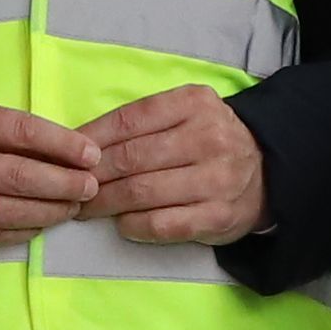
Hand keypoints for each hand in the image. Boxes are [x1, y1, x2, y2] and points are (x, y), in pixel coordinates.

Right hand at [0, 95, 106, 245]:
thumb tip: (56, 146)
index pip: (20, 131)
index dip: (62, 144)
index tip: (91, 153)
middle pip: (21, 175)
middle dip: (65, 183)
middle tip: (91, 185)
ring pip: (10, 209)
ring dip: (50, 210)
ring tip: (73, 206)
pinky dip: (23, 230)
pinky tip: (42, 224)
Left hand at [83, 85, 267, 249]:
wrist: (266, 172)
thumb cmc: (208, 141)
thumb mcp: (183, 114)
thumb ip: (140, 123)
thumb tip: (78, 143)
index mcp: (194, 104)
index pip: (129, 120)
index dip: (90, 140)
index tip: (64, 157)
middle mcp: (209, 137)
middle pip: (131, 159)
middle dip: (91, 176)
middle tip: (69, 188)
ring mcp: (217, 178)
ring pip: (143, 192)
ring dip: (105, 204)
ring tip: (85, 208)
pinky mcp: (219, 215)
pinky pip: (162, 224)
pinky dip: (133, 226)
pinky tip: (121, 224)